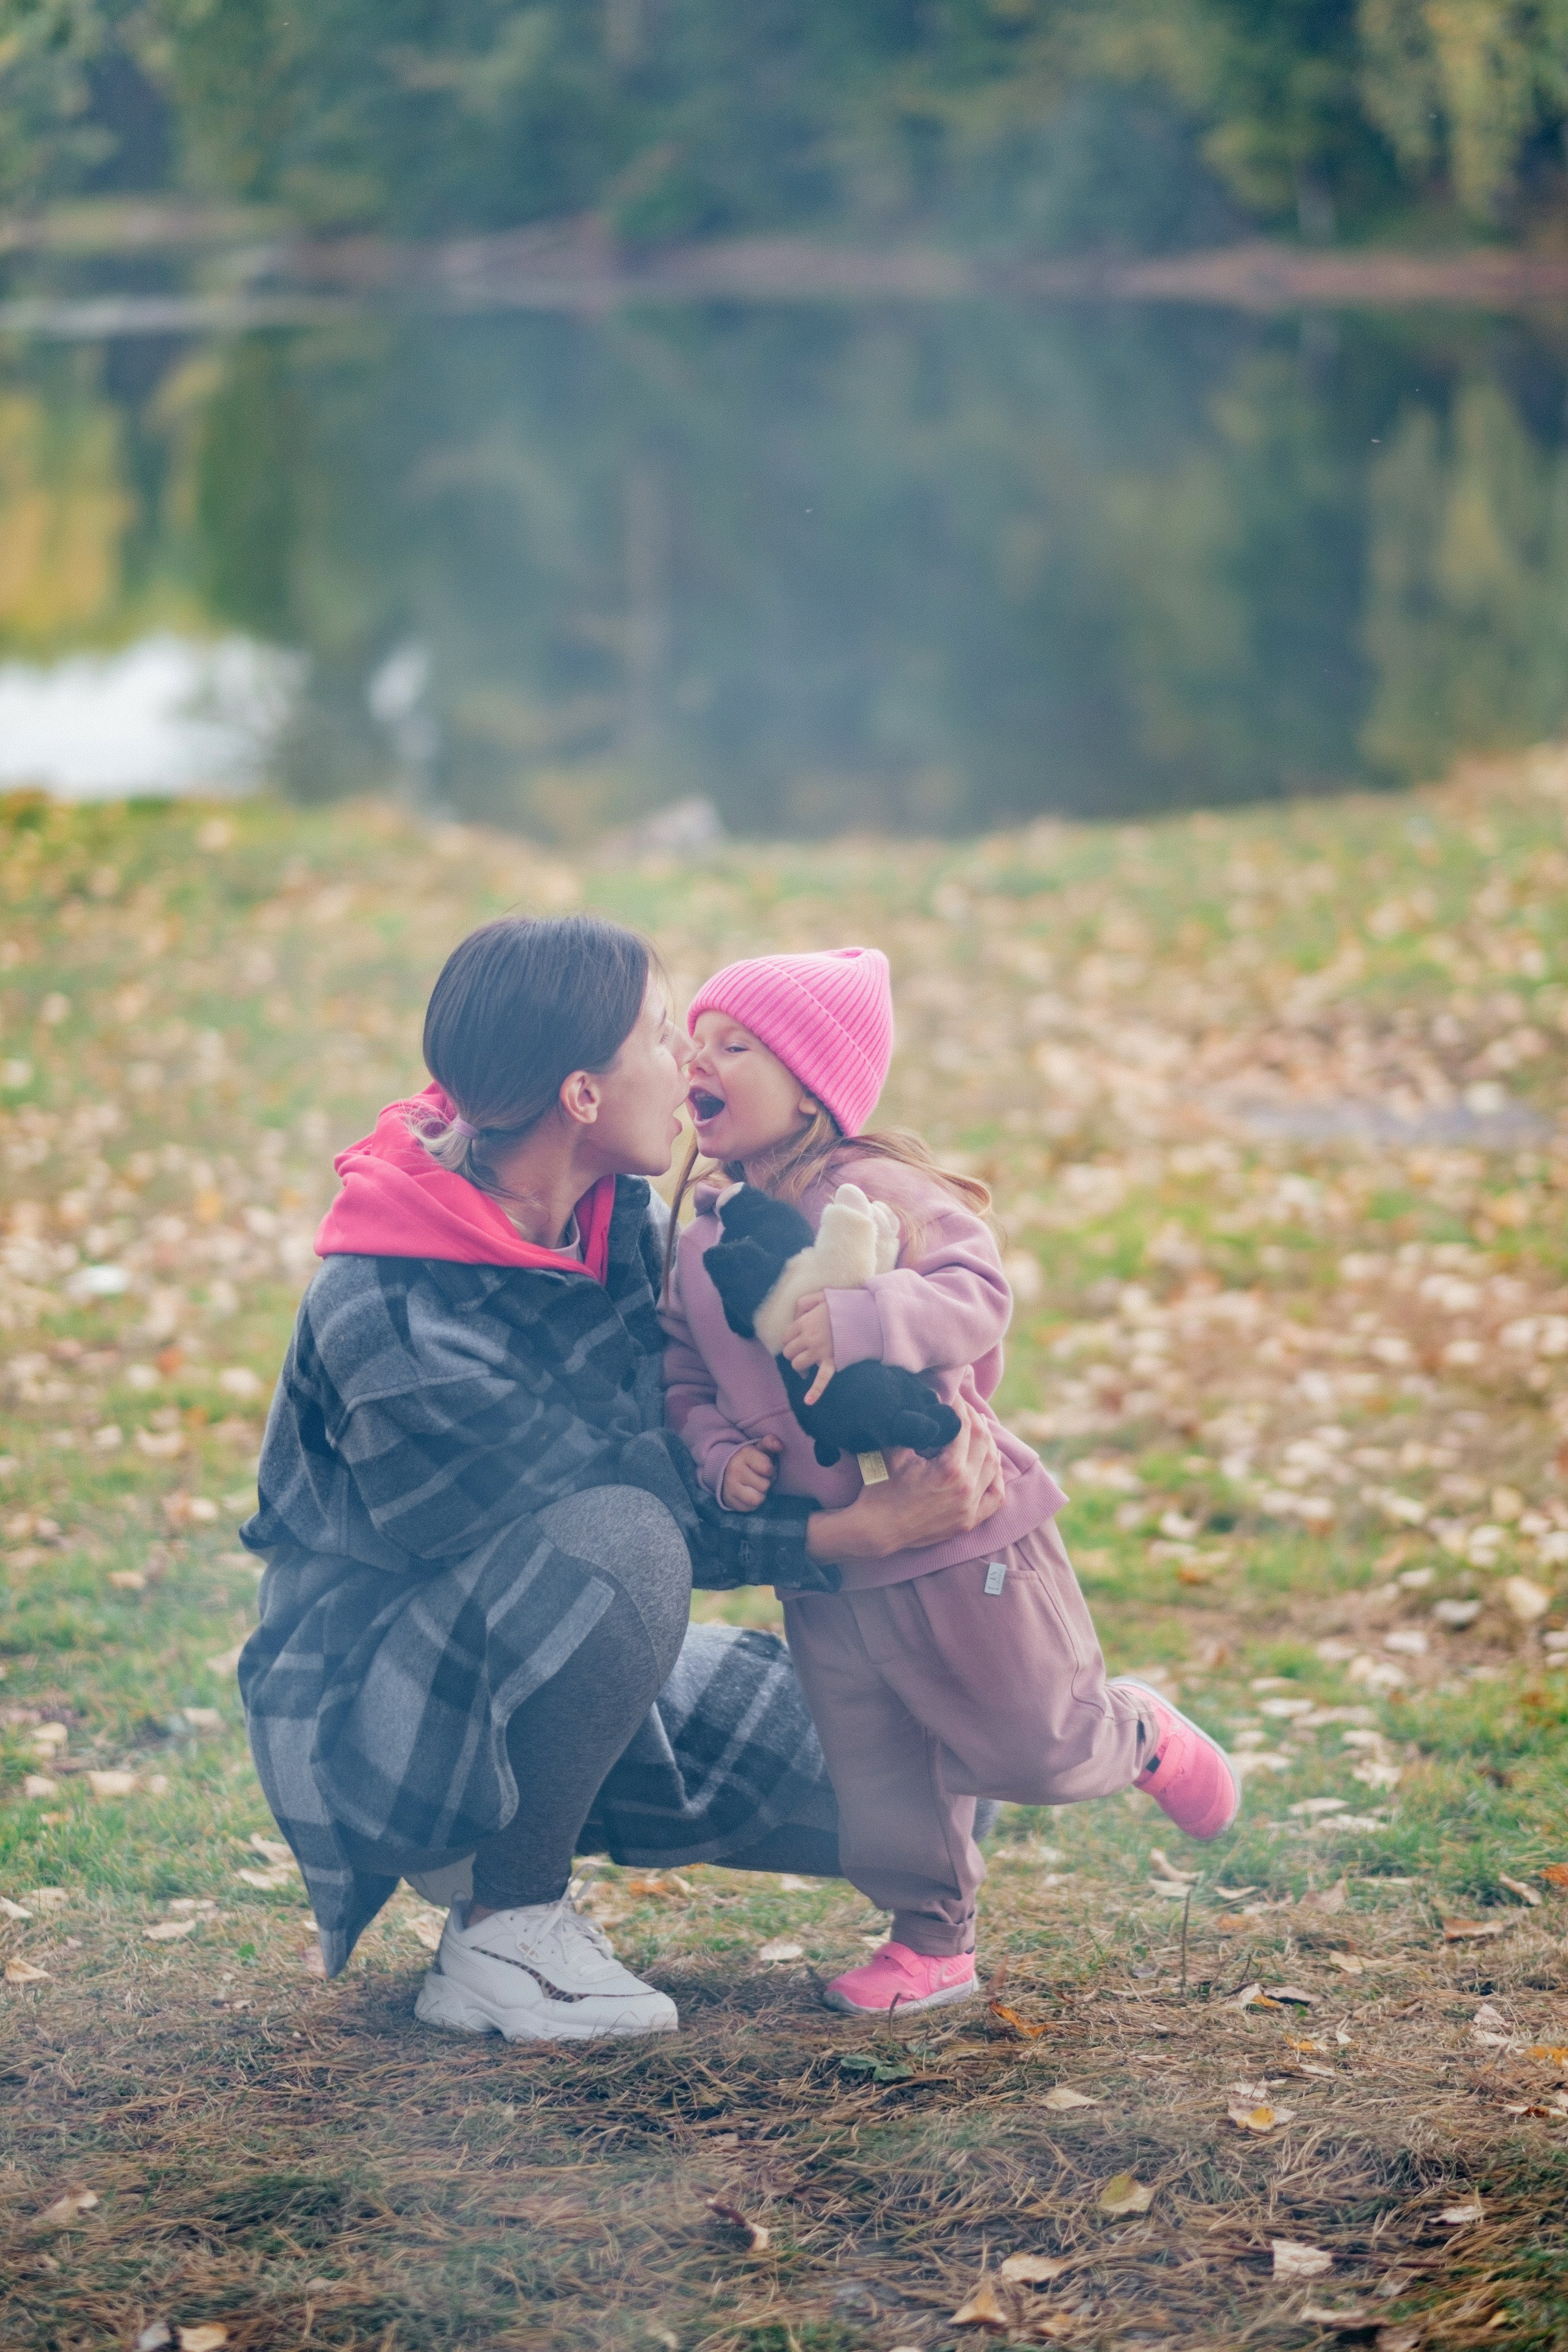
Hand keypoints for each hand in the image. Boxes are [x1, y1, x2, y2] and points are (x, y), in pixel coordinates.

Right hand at [720, 1437, 781, 1511]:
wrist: (725, 1470)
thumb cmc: (750, 1461)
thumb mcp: (759, 1448)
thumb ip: (771, 1443)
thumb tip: (779, 1445)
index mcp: (744, 1454)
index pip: (767, 1468)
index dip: (769, 1469)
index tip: (764, 1467)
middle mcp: (734, 1470)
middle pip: (764, 1485)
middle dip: (765, 1482)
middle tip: (758, 1477)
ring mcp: (730, 1486)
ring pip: (757, 1498)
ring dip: (760, 1494)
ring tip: (755, 1486)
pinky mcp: (729, 1501)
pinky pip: (750, 1507)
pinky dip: (753, 1503)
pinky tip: (748, 1493)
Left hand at [781, 1292, 834, 1405]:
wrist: (866, 1315)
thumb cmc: (844, 1305)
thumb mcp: (820, 1296)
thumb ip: (803, 1303)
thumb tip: (795, 1317)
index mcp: (804, 1322)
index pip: (786, 1337)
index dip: (792, 1338)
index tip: (801, 1336)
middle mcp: (808, 1338)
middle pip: (789, 1352)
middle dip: (794, 1351)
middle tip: (804, 1348)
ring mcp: (819, 1352)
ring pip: (797, 1365)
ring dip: (800, 1365)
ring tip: (806, 1363)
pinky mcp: (832, 1362)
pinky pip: (822, 1380)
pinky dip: (815, 1392)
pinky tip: (808, 1401)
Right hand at [805, 1400, 1004, 1561]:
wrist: (875, 1530)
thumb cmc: (881, 1488)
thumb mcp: (895, 1451)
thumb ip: (916, 1427)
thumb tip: (929, 1404)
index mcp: (950, 1470)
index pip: (964, 1427)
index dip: (960, 1407)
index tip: (953, 1396)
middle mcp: (966, 1489)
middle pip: (984, 1443)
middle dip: (975, 1420)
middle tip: (964, 1409)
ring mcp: (970, 1508)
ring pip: (993, 1467)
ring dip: (988, 1444)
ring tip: (977, 1430)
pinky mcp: (969, 1522)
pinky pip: (995, 1497)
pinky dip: (996, 1477)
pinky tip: (988, 1464)